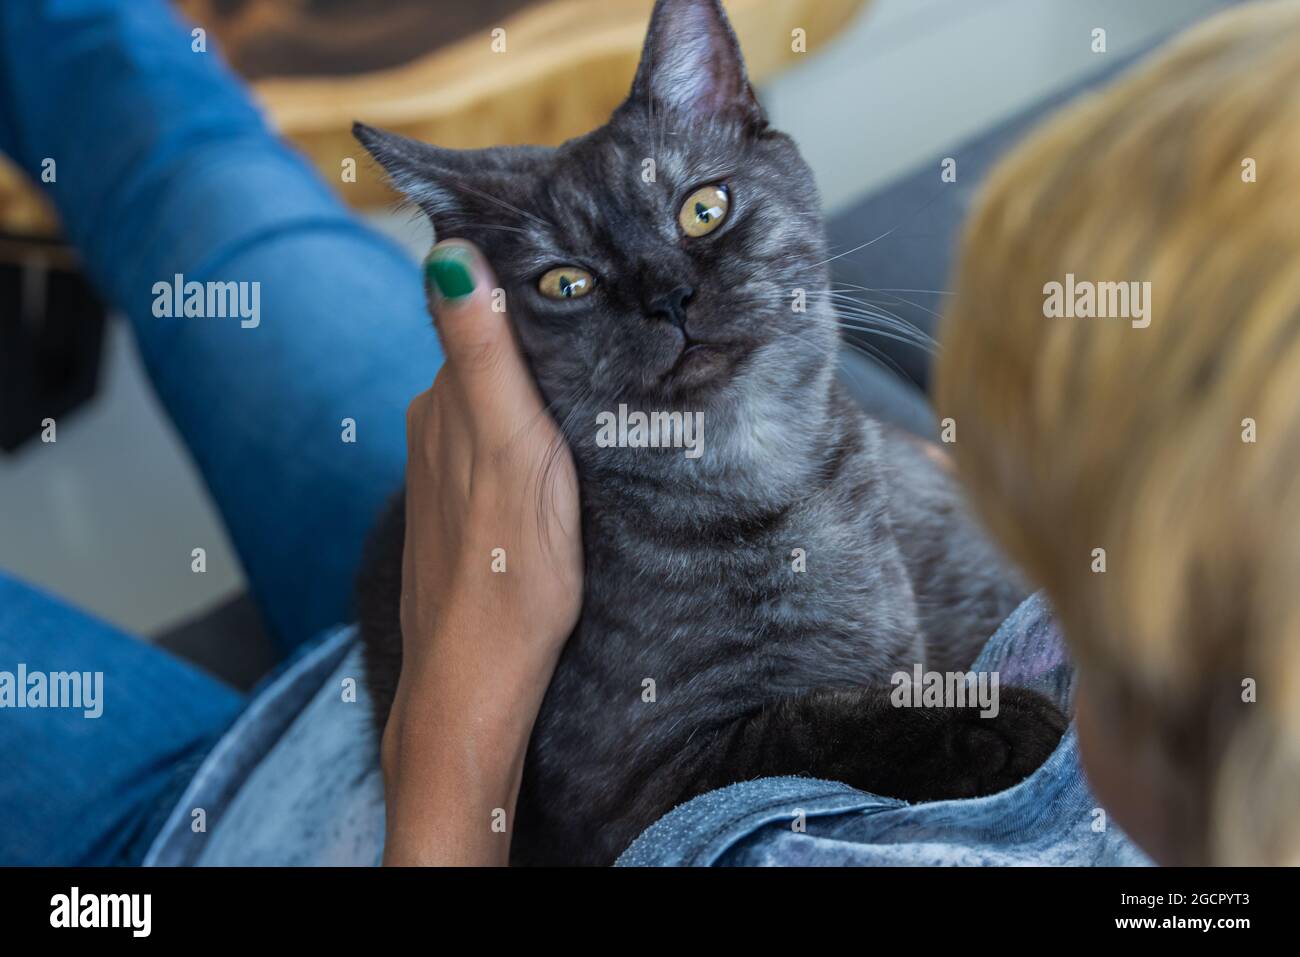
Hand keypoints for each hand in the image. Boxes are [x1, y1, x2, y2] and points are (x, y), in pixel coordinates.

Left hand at [381, 240, 581, 865]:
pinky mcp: (468, 501)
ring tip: (602, 360)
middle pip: (492, 346)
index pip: (482, 305)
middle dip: (543, 321)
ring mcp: (449, 465)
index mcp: (448, 399)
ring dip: (540, 374)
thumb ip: (483, 354)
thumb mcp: (509, 451)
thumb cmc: (507, 573)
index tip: (584, 248)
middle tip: (614, 302)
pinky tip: (568, 435)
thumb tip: (447, 253)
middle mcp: (437, 422)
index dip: (530, 275)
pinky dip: (533, 421)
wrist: (478, 679)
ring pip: (499, 392)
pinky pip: (500, 435)